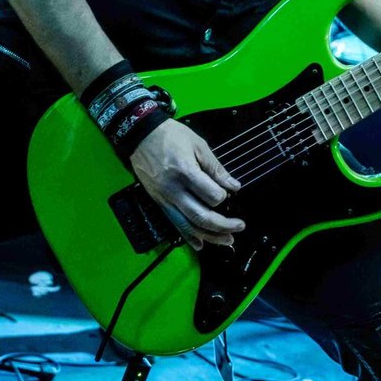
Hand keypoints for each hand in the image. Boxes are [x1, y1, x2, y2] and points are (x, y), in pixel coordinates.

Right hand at [128, 119, 243, 249]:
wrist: (141, 135)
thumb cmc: (172, 136)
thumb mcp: (198, 145)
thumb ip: (216, 168)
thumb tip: (234, 186)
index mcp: (186, 172)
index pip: (211, 195)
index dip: (223, 196)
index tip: (229, 191)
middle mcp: (174, 190)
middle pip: (201, 216)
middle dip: (223, 225)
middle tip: (239, 226)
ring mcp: (164, 199)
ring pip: (189, 225)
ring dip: (210, 236)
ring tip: (227, 240)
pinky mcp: (159, 203)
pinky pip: (175, 224)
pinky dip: (189, 236)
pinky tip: (201, 244)